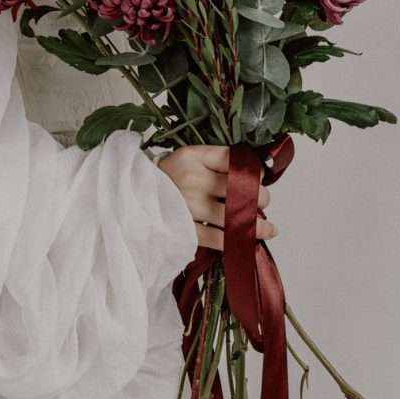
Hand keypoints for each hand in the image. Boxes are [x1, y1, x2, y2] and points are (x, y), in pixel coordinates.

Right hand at [155, 144, 277, 250]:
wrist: (131, 199)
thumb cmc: (164, 179)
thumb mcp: (186, 159)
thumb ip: (214, 161)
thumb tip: (253, 172)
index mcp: (192, 157)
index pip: (232, 160)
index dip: (252, 170)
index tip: (260, 178)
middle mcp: (191, 179)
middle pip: (238, 187)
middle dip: (259, 197)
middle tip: (262, 202)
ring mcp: (188, 206)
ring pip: (233, 215)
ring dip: (255, 224)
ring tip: (268, 228)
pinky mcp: (184, 230)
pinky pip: (217, 238)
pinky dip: (234, 240)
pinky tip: (246, 241)